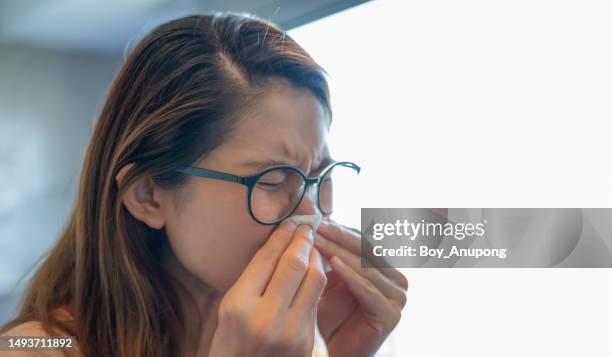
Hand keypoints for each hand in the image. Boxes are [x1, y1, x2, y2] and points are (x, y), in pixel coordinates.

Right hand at [207, 221, 326, 356]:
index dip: (282, 235)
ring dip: (316, 258)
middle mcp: (265, 317)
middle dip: (303, 240)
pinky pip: (316, 301)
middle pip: (293, 264)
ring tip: (312, 247)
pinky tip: (315, 271)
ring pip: (314, 279)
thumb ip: (253, 279)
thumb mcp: (228, 309)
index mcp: (238, 305)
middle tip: (307, 227)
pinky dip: (318, 281)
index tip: (291, 222)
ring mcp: (289, 331)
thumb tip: (280, 243)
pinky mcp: (306, 342)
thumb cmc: (231, 343)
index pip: (267, 258)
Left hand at [314, 219, 407, 356]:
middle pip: (366, 250)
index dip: (340, 228)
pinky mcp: (392, 315)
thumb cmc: (326, 316)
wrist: (331, 352)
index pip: (363, 240)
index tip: (316, 217)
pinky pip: (368, 290)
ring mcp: (397, 297)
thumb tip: (314, 217)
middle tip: (317, 225)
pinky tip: (333, 263)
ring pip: (366, 267)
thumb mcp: (326, 278)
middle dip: (339, 236)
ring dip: (340, 251)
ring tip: (318, 240)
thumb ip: (327, 253)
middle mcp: (396, 279)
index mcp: (384, 267)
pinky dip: (350, 276)